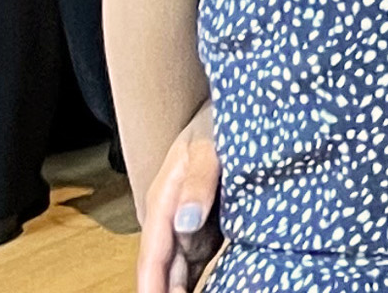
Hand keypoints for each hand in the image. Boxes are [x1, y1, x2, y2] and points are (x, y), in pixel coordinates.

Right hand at [138, 104, 220, 291]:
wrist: (235, 112)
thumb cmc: (217, 122)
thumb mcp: (208, 143)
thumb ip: (199, 180)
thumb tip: (185, 222)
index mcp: (164, 199)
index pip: (153, 253)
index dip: (152, 283)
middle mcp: (171, 219)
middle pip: (163, 270)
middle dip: (165, 292)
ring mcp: (188, 230)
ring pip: (178, 274)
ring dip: (178, 291)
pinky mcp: (207, 235)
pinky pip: (197, 269)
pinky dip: (198, 285)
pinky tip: (209, 292)